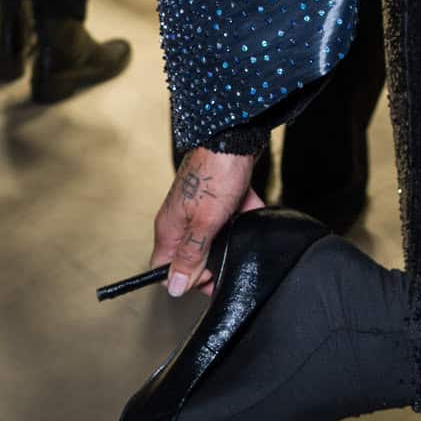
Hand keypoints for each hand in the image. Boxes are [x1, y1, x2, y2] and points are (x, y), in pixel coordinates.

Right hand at [151, 148, 262, 297]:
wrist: (235, 134)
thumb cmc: (216, 172)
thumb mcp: (204, 223)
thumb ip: (190, 255)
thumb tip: (174, 286)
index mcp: (170, 227)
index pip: (164, 267)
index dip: (184, 279)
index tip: (208, 279)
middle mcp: (182, 219)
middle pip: (191, 255)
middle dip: (212, 263)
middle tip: (231, 262)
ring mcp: (201, 207)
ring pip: (214, 237)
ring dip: (231, 240)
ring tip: (245, 239)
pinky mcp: (219, 197)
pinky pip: (232, 217)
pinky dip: (244, 219)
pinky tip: (256, 218)